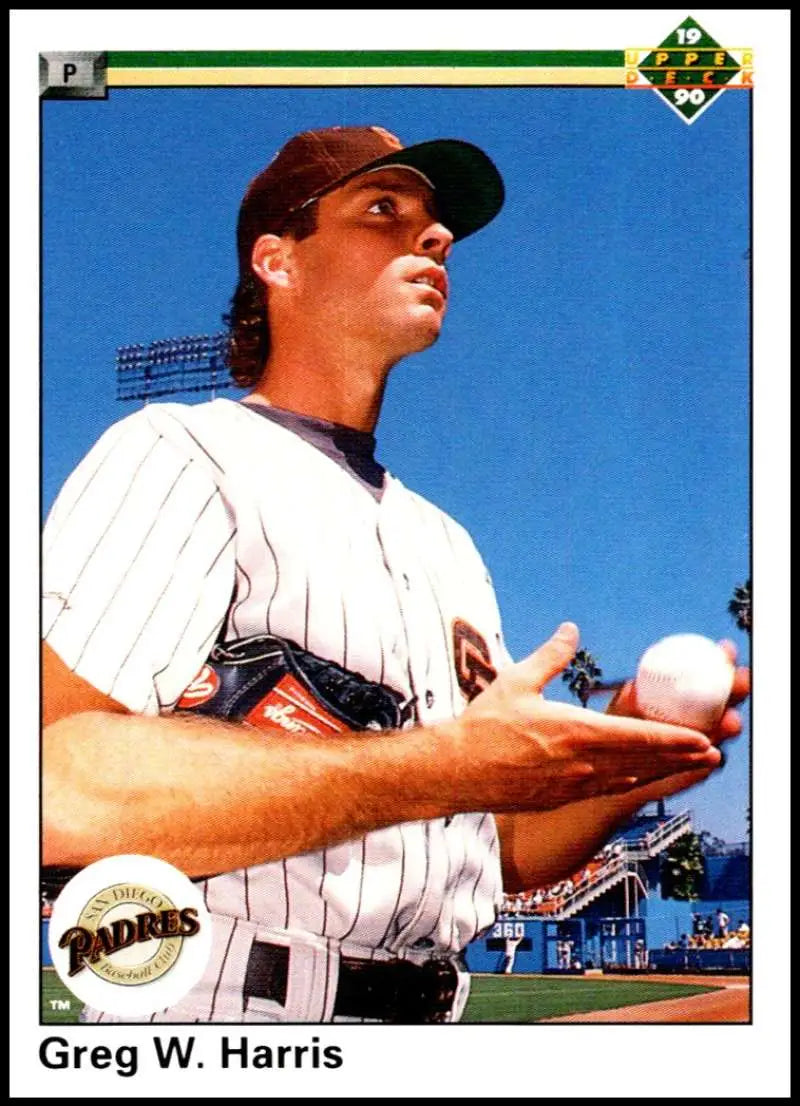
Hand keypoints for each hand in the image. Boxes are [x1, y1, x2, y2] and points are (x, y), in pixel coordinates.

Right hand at [448, 622, 721, 813]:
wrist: (454, 772)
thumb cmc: (483, 726)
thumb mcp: (516, 681)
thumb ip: (550, 656)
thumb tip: (571, 629)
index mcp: (574, 732)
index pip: (637, 736)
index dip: (674, 738)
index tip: (701, 737)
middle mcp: (580, 764)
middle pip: (643, 761)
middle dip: (681, 756)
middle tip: (713, 751)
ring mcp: (572, 786)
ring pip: (628, 778)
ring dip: (663, 772)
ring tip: (690, 766)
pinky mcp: (560, 798)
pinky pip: (605, 790)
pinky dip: (631, 782)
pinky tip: (640, 777)